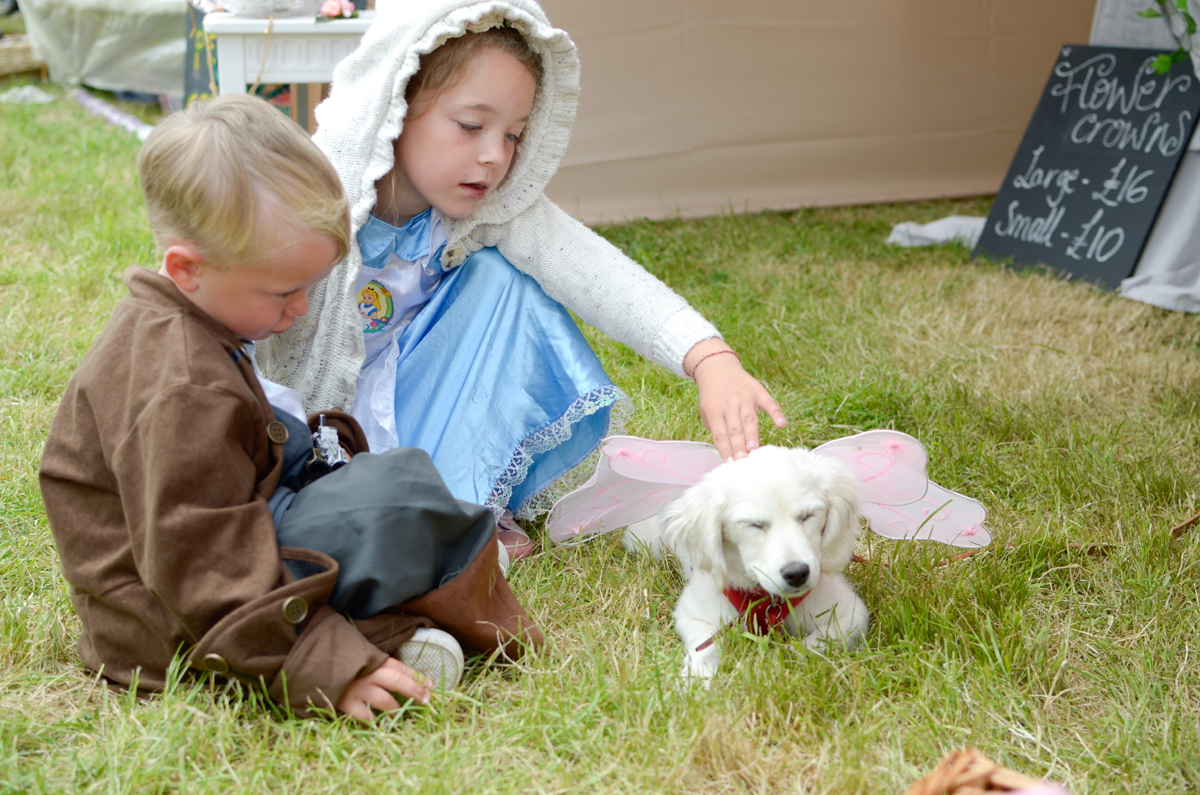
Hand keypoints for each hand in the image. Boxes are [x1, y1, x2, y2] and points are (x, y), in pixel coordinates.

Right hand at [336, 657, 431, 722]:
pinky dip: (373, 723)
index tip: (431, 685)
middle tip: (427, 701)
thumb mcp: (359, 652)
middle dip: (416, 692)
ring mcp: (359, 689)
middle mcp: (370, 673)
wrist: (310, 659)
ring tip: (400, 716)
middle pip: (400, 683)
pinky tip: (378, 726)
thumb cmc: (338, 655)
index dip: (417, 677)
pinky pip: (365, 717)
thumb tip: (395, 670)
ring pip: (386, 702)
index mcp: (375, 659)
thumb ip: (375, 661)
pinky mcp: (346, 703)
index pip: (402, 668)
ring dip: (396, 711)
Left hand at [684, 338, 785, 462]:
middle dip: (739, 446)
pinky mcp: (758, 391)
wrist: (717, 367)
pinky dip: (776, 413)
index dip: (726, 449)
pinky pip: (769, 403)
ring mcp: (745, 397)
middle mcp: (730, 405)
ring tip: (755, 449)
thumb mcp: (706, 411)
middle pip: (735, 429)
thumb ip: (715, 429)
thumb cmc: (712, 395)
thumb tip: (728, 450)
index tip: (730, 463)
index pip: (721, 434)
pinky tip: (782, 424)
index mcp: (715, 411)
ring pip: (750, 419)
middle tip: (743, 461)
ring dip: (752, 434)